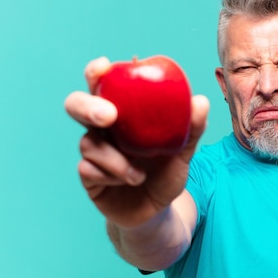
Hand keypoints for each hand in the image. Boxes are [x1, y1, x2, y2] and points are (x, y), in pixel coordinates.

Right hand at [64, 57, 209, 227]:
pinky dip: (111, 175)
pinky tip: (130, 182)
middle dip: (88, 106)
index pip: (104, 84)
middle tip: (109, 116)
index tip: (103, 67)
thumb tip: (200, 101)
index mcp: (123, 112)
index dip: (97, 72)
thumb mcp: (184, 150)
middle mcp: (102, 127)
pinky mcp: (88, 175)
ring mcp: (92, 151)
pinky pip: (88, 169)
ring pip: (88, 143)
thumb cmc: (167, 171)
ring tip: (139, 175)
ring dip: (116, 160)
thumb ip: (192, 127)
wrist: (158, 210)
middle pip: (77, 104)